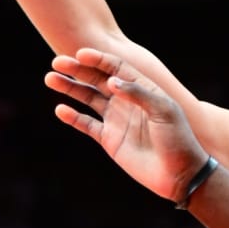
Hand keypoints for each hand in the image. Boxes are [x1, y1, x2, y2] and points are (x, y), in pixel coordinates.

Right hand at [46, 46, 208, 201]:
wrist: (178, 174)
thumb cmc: (178, 139)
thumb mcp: (164, 111)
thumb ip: (138, 94)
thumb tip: (111, 81)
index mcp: (142, 89)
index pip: (116, 68)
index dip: (98, 60)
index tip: (80, 54)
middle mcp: (126, 101)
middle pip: (97, 80)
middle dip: (77, 70)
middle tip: (56, 62)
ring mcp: (116, 119)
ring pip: (88, 98)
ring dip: (70, 88)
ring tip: (50, 79)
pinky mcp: (109, 139)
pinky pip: (87, 124)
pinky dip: (73, 117)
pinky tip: (60, 109)